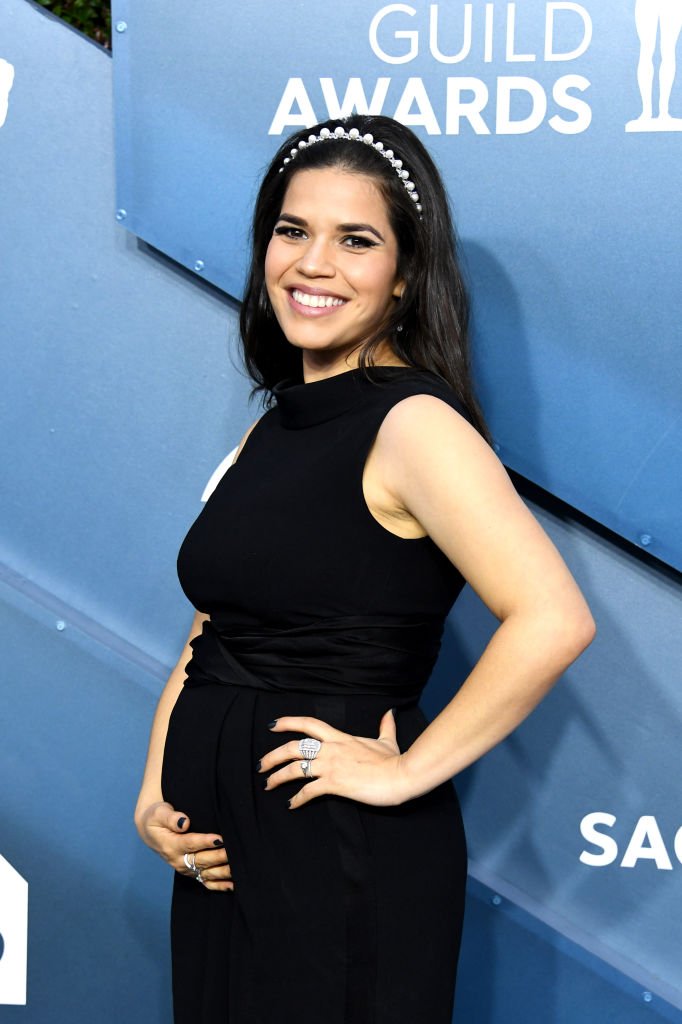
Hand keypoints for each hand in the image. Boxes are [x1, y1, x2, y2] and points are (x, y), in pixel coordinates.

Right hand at [136, 801, 233, 891]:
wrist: (151, 831)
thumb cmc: (156, 818)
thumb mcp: (159, 813)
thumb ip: (171, 817)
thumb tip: (184, 822)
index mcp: (170, 845)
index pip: (190, 844)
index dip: (205, 841)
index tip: (219, 839)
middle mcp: (178, 860)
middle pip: (201, 859)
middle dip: (218, 856)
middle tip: (234, 852)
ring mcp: (185, 868)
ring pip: (206, 872)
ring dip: (222, 872)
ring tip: (237, 868)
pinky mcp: (191, 872)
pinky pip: (205, 881)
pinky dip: (219, 885)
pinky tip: (232, 885)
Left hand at [258, 709, 410, 809]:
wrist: (400, 775)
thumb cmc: (394, 760)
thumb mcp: (387, 740)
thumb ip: (384, 726)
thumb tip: (389, 712)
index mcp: (340, 737)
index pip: (309, 724)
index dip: (288, 722)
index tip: (272, 725)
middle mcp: (331, 749)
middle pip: (294, 747)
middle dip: (274, 755)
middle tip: (261, 765)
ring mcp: (331, 766)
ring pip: (295, 769)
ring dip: (278, 777)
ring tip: (268, 784)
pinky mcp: (335, 783)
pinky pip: (308, 791)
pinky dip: (297, 799)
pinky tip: (291, 805)